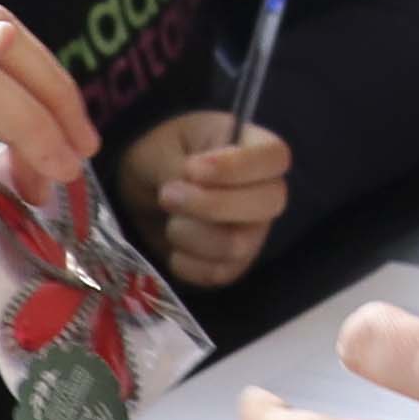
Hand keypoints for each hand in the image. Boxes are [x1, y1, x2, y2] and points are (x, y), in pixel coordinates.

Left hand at [116, 113, 291, 290]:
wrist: (144, 190)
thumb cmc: (161, 155)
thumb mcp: (163, 148)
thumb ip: (178, 167)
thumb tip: (189, 186)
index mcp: (253, 146)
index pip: (275, 156)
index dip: (238, 166)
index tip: (192, 169)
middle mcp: (264, 191)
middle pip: (269, 204)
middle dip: (210, 204)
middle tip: (167, 194)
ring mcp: (253, 231)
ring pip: (238, 244)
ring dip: (190, 232)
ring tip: (167, 217)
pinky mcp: (233, 264)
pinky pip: (218, 273)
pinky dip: (186, 262)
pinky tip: (172, 245)